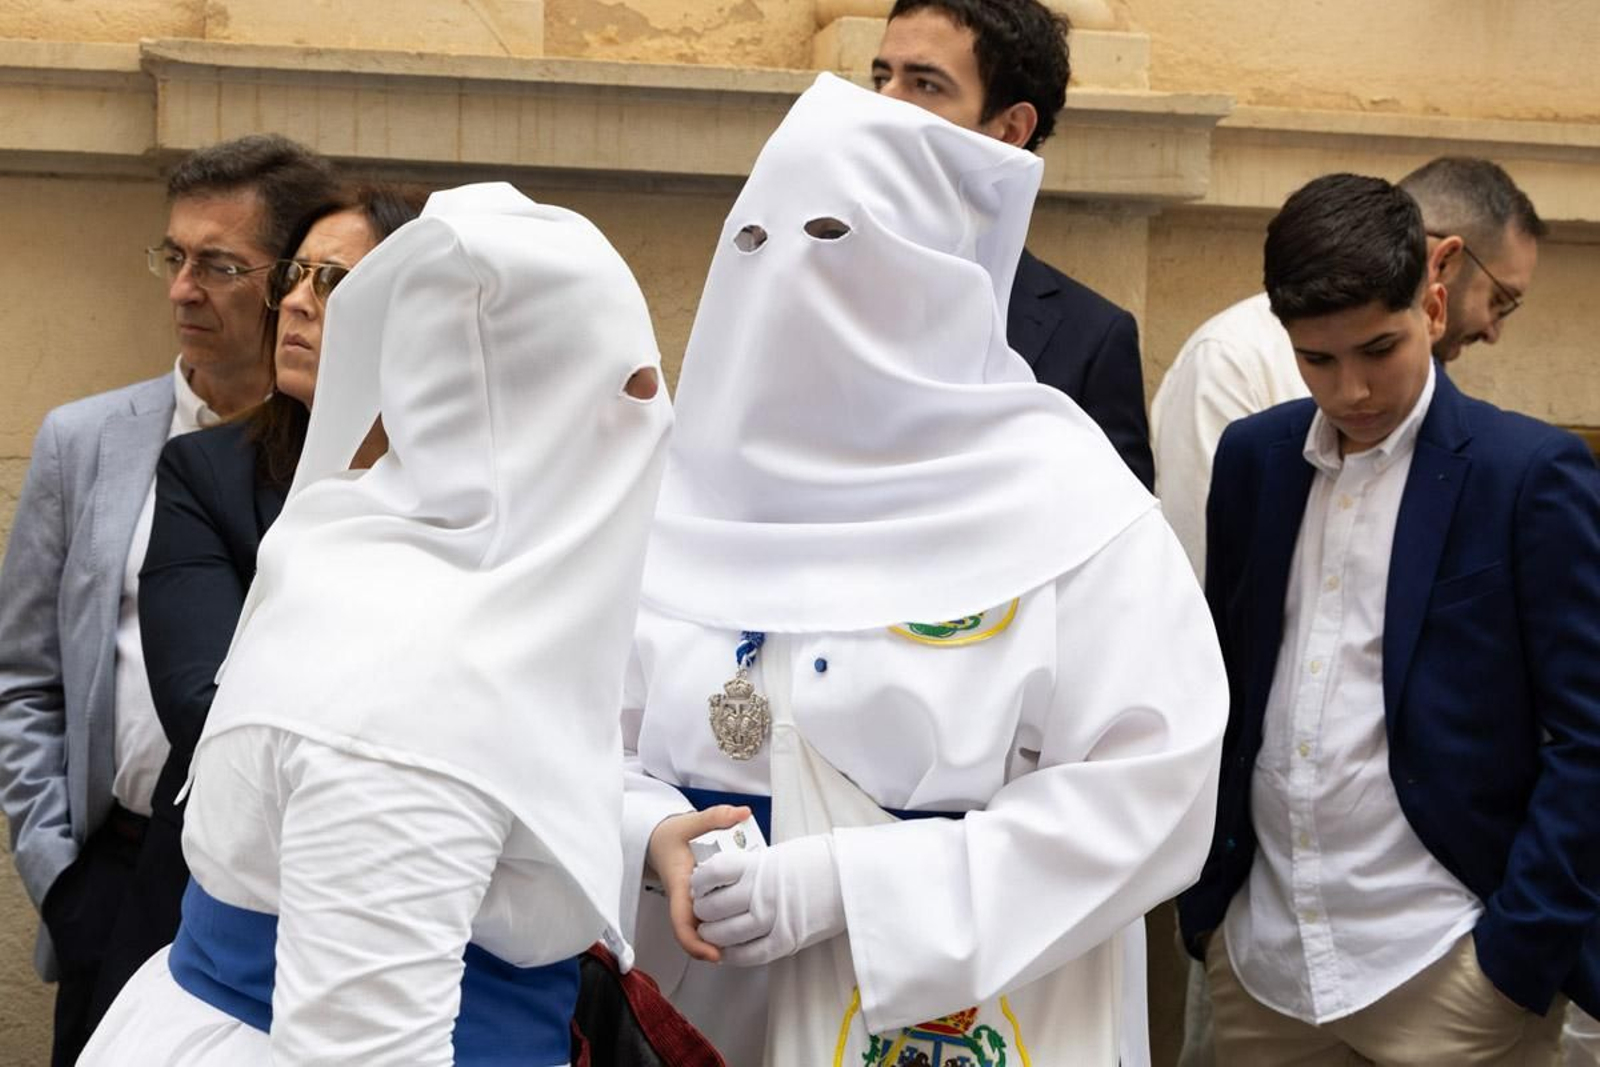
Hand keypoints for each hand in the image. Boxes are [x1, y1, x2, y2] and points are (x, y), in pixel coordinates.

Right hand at [646, 805, 750, 962]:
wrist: (656, 841)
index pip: (681, 924)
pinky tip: (745, 922)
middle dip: (717, 946)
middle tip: (747, 948)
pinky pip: (709, 919)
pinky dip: (723, 925)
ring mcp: (691, 904)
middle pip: (696, 934)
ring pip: (703, 930)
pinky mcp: (698, 902)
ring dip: (722, 938)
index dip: (695, 944)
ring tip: (751, 939)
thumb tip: (743, 813)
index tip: (714, 955)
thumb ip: (715, 816)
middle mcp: (684, 901)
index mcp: (679, 886)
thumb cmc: (669, 836)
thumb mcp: (688, 823)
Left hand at [692, 835, 844, 966]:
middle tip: (703, 912)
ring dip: (713, 936)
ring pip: (727, 934)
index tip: (699, 884)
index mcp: (758, 865)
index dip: (700, 881)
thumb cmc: (819, 861)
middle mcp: (761, 892)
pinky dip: (735, 956)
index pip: (713, 873)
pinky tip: (729, 952)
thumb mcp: (780, 854)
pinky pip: (751, 954)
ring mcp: (774, 918)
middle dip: (702, 912)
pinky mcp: (787, 940)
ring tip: (711, 933)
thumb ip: (753, 868)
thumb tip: (729, 880)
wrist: (851, 877)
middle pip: (714, 907)